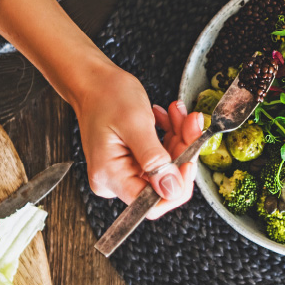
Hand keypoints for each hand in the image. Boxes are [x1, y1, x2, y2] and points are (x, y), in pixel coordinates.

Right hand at [73, 62, 203, 218]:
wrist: (94, 80)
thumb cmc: (106, 95)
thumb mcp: (135, 124)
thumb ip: (154, 160)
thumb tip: (171, 190)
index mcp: (110, 176)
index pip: (150, 204)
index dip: (176, 186)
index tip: (190, 160)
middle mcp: (116, 180)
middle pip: (164, 183)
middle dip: (182, 152)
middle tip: (190, 123)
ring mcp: (126, 171)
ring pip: (168, 168)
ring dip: (179, 139)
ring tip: (178, 113)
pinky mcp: (134, 162)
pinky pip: (163, 157)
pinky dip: (171, 136)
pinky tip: (169, 117)